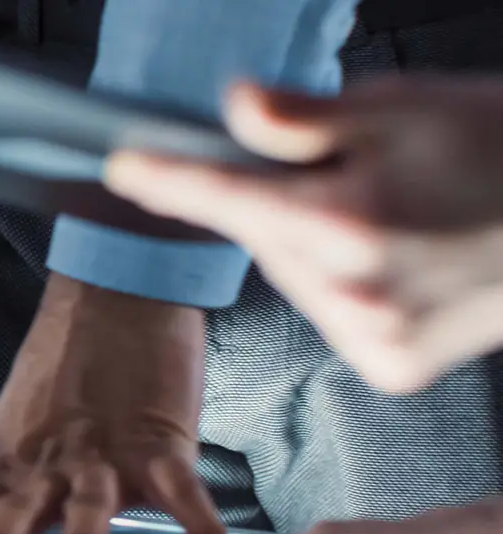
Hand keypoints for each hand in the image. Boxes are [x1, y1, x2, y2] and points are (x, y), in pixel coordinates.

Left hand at [0, 275, 238, 533]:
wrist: (119, 291)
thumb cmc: (71, 363)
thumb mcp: (23, 422)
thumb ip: (14, 475)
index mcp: (12, 457)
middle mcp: (51, 460)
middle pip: (16, 509)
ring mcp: (105, 452)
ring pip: (88, 505)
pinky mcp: (161, 442)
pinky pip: (185, 496)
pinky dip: (203, 533)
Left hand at [104, 78, 502, 391]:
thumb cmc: (499, 150)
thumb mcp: (401, 108)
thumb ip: (302, 117)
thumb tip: (233, 108)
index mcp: (349, 224)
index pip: (225, 198)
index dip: (168, 179)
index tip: (126, 168)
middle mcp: (356, 292)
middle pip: (262, 239)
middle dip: (279, 203)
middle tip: (347, 174)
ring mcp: (376, 338)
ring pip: (294, 277)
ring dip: (312, 245)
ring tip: (390, 215)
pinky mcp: (394, 366)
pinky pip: (332, 314)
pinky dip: (345, 285)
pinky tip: (399, 261)